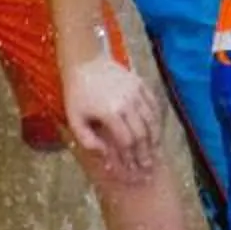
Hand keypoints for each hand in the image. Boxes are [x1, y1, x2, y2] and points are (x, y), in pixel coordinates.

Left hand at [65, 55, 161, 178]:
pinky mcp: (140, 84)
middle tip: (148, 165)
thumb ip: (87, 140)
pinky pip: (153, 105)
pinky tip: (155, 129)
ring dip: (154, 138)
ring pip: (151, 120)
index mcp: (110, 113)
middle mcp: (127, 103)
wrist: (85, 62)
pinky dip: (156, 120)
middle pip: (142, 133)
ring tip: (155, 151)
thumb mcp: (74, 119)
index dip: (131, 157)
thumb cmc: (77, 92)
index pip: (127, 141)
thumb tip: (105, 156)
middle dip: (146, 152)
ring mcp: (136, 92)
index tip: (133, 168)